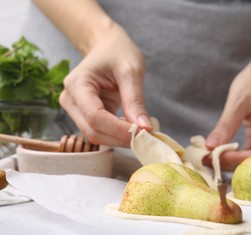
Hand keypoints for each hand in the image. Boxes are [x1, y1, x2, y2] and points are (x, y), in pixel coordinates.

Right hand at [59, 23, 151, 146]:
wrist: (108, 46)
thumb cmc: (118, 52)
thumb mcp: (131, 71)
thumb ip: (135, 101)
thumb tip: (144, 128)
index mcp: (77, 84)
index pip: (95, 116)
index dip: (118, 130)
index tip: (143, 134)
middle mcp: (70, 99)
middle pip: (92, 130)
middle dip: (120, 137)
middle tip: (146, 137)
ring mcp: (75, 109)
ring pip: (95, 135)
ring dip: (118, 139)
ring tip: (141, 133)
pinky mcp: (84, 115)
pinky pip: (100, 131)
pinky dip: (116, 135)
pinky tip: (132, 129)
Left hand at [206, 56, 250, 170]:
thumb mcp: (238, 101)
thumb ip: (226, 125)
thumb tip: (211, 147)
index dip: (236, 159)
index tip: (213, 157)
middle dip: (231, 163)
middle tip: (205, 159)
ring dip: (230, 161)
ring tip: (207, 158)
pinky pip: (249, 154)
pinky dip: (233, 155)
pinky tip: (217, 154)